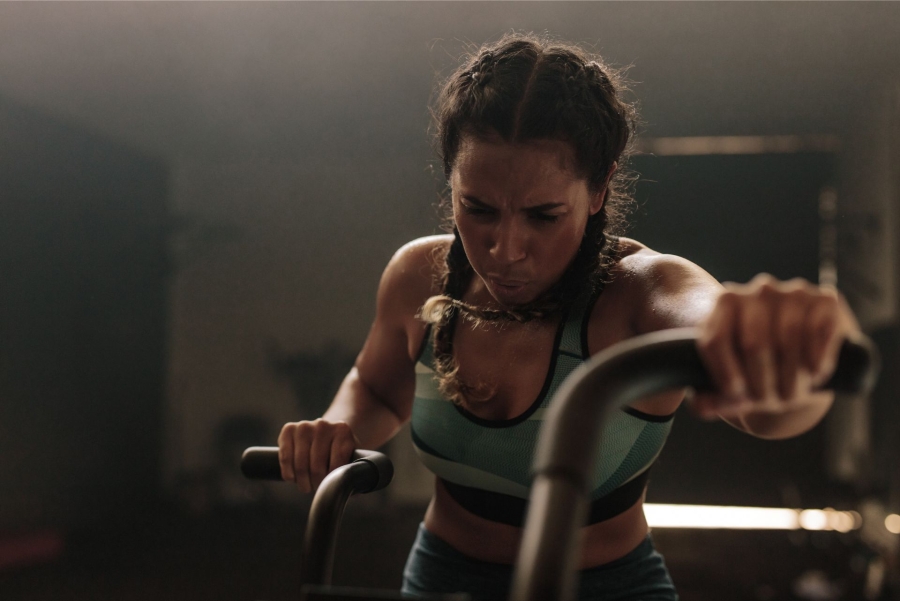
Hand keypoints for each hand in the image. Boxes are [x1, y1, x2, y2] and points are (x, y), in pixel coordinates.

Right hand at [277, 419, 359, 492]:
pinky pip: (285, 457)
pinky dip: (288, 472)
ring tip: (306, 486)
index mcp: (343, 430)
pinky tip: (293, 478)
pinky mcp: (289, 429)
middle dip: (316, 484)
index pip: (337, 464)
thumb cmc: (339, 452)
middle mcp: (323, 425)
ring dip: (302, 481)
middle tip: (317, 488)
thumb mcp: (351, 458)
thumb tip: (347, 490)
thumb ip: (353, 473)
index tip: (331, 486)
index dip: (332, 481)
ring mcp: (305, 425)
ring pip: (300, 464)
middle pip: (316, 466)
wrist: (325, 434)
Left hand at [692, 274, 860, 421]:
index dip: (723, 372)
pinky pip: (819, 332)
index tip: (734, 394)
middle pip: (753, 344)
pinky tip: (814, 374)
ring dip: (791, 376)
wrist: (809, 348)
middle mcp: (757, 291)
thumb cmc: (765, 367)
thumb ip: (717, 396)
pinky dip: (817, 360)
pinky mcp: (825, 300)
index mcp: (726, 304)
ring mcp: (792, 292)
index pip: (715, 339)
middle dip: (761, 382)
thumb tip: (700, 406)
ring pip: (787, 340)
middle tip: (768, 401)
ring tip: (791, 394)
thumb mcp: (740, 382)